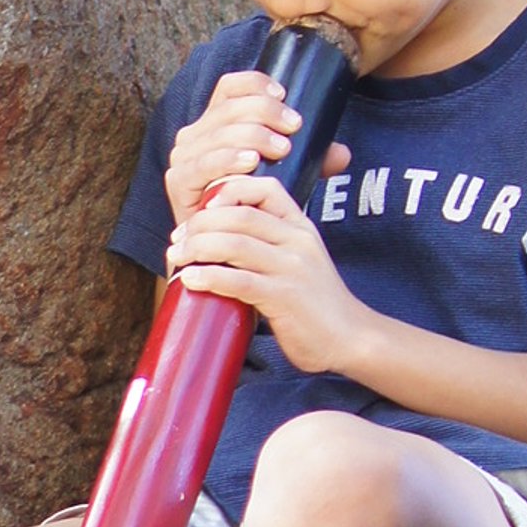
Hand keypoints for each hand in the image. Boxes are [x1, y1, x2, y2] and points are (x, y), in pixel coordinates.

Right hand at [165, 70, 349, 222]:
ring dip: (252, 135)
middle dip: (264, 112)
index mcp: (217, 123)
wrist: (220, 248)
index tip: (284, 95)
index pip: (230, 86)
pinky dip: (226, 160)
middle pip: (228, 107)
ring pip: (218, 133)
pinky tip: (249, 162)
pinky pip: (201, 164)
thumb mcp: (284, 175)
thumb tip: (342, 154)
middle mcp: (195, 134)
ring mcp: (184, 158)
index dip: (255, 83)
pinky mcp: (178, 182)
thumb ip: (312, 162)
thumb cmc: (251, 205)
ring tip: (279, 148)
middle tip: (293, 128)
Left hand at [166, 173, 365, 375]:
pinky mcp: (285, 297)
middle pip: (239, 215)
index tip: (202, 206)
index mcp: (300, 227)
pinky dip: (209, 277)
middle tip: (177, 239)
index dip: (228, 189)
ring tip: (176, 257)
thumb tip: (217, 238)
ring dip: (197, 248)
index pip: (264, 188)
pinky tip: (190, 280)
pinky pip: (239, 281)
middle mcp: (298, 241)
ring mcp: (292, 268)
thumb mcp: (298, 261)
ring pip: (235, 244)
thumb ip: (268, 245)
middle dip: (200, 224)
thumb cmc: (315, 303)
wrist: (350, 338)